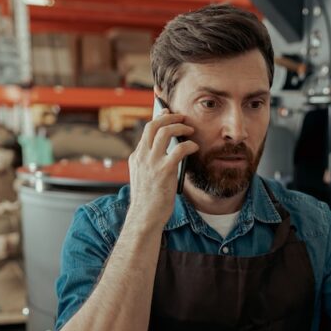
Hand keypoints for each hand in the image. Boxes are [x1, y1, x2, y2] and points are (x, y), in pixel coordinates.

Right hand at [126, 111, 198, 230]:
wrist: (145, 217)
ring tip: (190, 129)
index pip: (146, 131)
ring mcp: (152, 162)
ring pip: (165, 132)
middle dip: (169, 117)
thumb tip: (169, 151)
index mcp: (136, 157)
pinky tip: (195, 147)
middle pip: (153, 125)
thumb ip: (151, 163)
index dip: (158, 119)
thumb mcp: (144, 178)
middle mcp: (142, 156)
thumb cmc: (149, 201)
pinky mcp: (164, 170)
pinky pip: (179, 149)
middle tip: (181, 117)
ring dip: (180, 127)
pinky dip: (189, 145)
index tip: (167, 113)